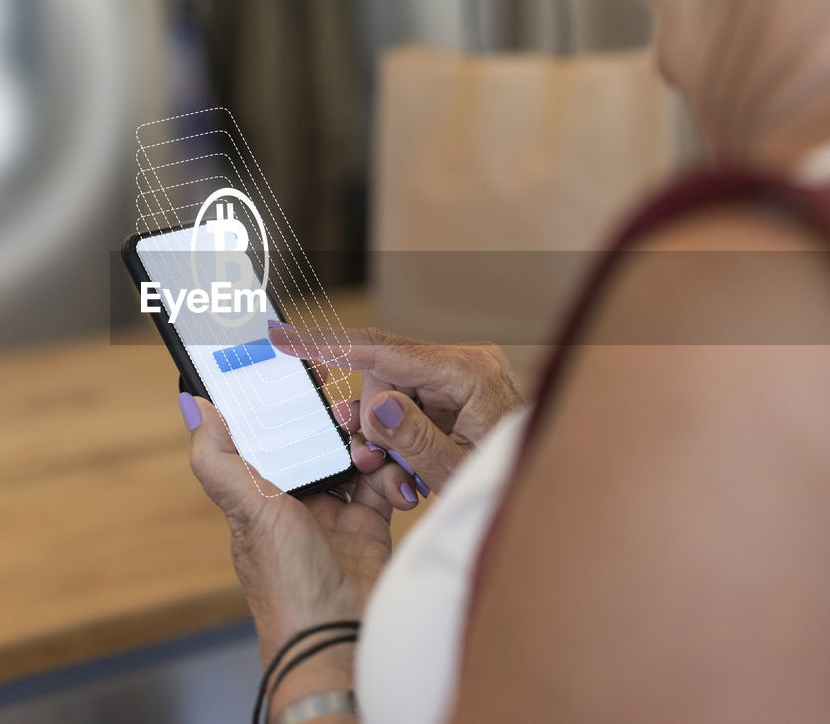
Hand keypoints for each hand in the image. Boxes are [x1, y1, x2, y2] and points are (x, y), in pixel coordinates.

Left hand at [179, 393, 392, 670]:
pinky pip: (384, 483)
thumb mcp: (247, 511)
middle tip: (353, 407)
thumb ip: (218, 458)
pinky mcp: (370, 525)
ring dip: (368, 444)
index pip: (268, 432)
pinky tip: (393, 479)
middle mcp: (295, 499)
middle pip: (317, 439)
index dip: (283, 401)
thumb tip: (192, 404)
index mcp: (258, 491)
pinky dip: (392, 475)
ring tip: (373, 448)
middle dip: (337, 419)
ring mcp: (334, 512)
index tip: (303, 370)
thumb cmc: (286, 582)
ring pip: (354, 454)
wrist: (337, 637)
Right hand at [269, 326, 525, 494]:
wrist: (546, 492)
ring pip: (390, 389)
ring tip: (398, 477)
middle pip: (382, 372)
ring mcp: (460, 373)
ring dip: (385, 434)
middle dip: (370, 420)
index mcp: (468, 373)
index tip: (283, 338)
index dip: (329, 345)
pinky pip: (408, 401)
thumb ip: (413, 439)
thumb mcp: (455, 473)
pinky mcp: (456, 388)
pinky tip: (409, 466)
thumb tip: (376, 406)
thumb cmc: (507, 483)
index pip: (385, 351)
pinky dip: (399, 434)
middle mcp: (465, 361)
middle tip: (374, 466)